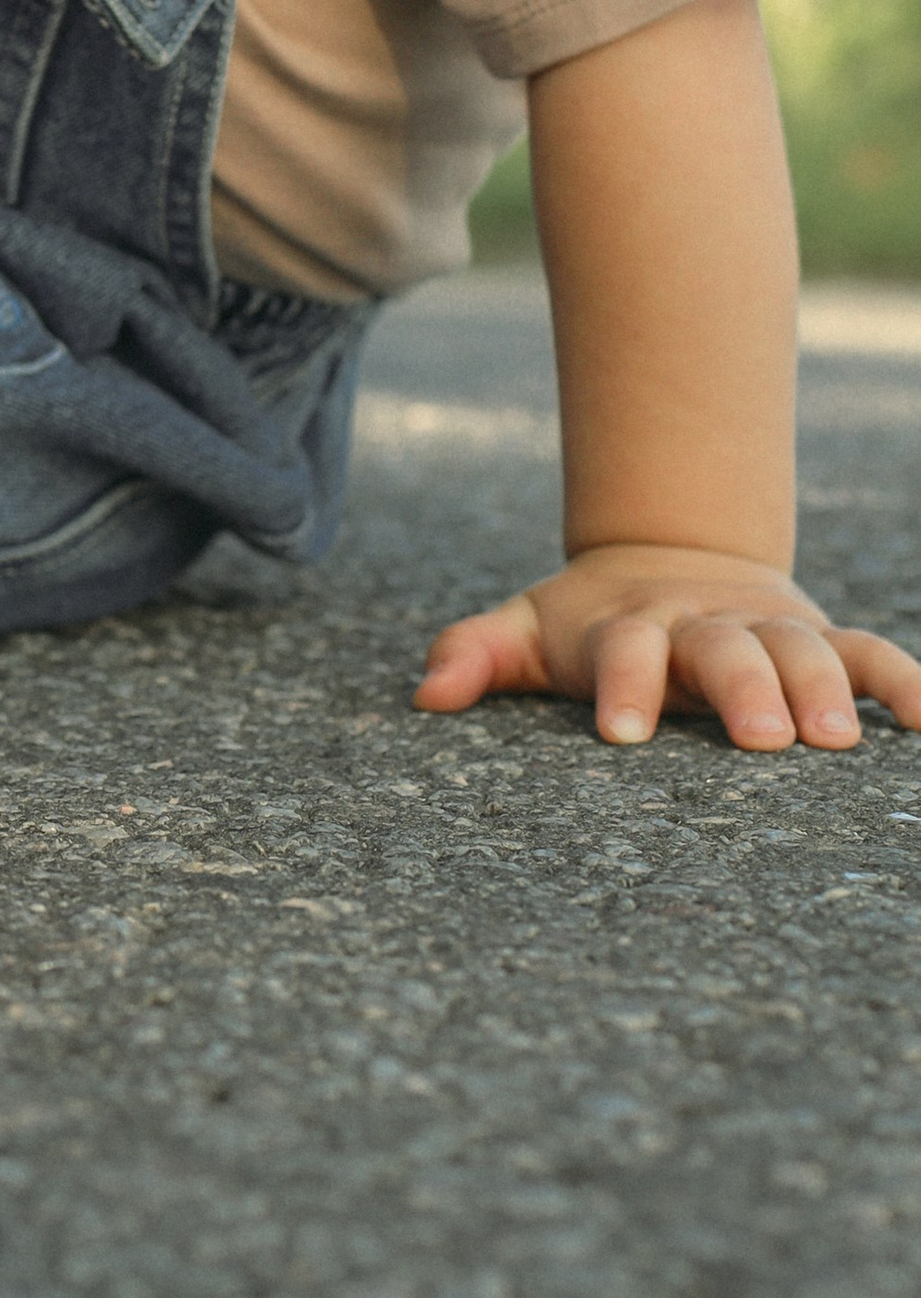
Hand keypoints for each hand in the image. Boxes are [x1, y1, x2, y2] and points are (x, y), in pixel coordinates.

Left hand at [417, 546, 920, 751]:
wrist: (667, 556)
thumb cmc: (588, 621)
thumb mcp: (525, 627)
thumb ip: (475, 652)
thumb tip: (424, 694)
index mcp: (631, 623)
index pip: (625, 649)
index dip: (624, 684)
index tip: (621, 734)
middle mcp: (705, 623)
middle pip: (726, 650)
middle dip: (744, 689)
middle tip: (763, 742)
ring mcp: (767, 627)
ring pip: (803, 651)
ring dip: (827, 690)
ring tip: (838, 741)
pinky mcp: (817, 638)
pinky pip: (868, 653)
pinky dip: (901, 681)